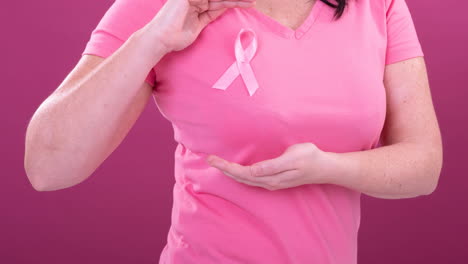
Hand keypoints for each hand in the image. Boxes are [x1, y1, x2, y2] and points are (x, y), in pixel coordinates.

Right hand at [146, 0, 255, 51]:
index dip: (233, 2)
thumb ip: (209, 15)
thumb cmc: (175, 38)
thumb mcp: (198, 26)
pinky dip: (227, 1)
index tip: (248, 2)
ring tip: (251, 0)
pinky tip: (238, 0)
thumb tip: (223, 8)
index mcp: (195, 3)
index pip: (219, 1)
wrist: (161, 39)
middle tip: (252, 0)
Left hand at [206, 142, 334, 190]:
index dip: (226, 167)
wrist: (325, 168)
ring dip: (230, 172)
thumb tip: (252, 171)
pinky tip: (235, 170)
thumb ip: (271, 166)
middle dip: (224, 169)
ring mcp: (271, 183)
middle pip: (240, 178)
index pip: (242, 173)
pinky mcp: (274, 180)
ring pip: (244, 180)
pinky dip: (239, 174)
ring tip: (218, 164)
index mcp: (270, 177)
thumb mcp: (292, 157)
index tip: (213, 159)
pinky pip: (251, 179)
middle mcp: (268, 182)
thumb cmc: (310, 158)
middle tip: (209, 159)